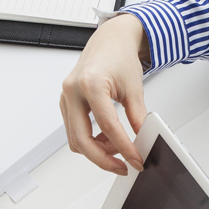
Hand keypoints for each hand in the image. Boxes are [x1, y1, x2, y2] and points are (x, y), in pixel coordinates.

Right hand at [60, 14, 149, 174]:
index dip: (124, 148)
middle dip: (103, 159)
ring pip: (75, 140)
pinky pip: (74, 131)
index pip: (108, 126)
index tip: (135, 160)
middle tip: (122, 166)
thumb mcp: (134, 88)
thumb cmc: (119, 56)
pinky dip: (91, 140)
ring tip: (118, 146)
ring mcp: (66, 98)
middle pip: (82, 140)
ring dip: (97, 150)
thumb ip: (138, 117)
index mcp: (91, 84)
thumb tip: (142, 141)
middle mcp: (73, 91)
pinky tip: (107, 138)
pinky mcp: (66, 103)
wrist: (109, 41)